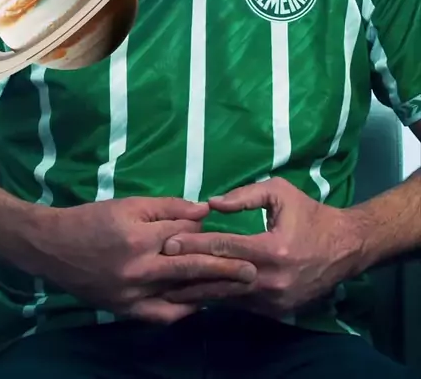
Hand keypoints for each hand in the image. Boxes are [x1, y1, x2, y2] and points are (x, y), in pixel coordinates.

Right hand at [26, 196, 256, 322]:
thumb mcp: (128, 204)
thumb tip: (202, 211)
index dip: (204, 231)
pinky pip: (161, 314)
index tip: (224, 232)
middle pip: (191, 267)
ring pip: (180, 293)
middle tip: (252, 271)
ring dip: (210, 291)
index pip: (185, 234)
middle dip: (224, 269)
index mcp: (139, 235)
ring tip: (236, 290)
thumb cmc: (92, 219)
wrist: (53, 247)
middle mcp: (139, 267)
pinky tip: (200, 304)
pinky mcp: (125, 310)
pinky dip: (182, 310)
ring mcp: (133, 293)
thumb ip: (166, 208)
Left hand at [161, 178, 362, 316]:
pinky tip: (197, 295)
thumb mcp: (280, 192)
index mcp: (272, 248)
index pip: (224, 247)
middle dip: (187, 272)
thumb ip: (245, 195)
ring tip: (168, 286)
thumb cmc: (310, 214)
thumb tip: (212, 203)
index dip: (194, 243)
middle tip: (159, 268)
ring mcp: (275, 300)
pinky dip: (220, 298)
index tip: (168, 242)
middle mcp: (272, 280)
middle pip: (220, 278)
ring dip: (198, 291)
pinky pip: (242, 305)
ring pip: (228, 297)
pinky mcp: (277, 312)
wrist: (345, 248)